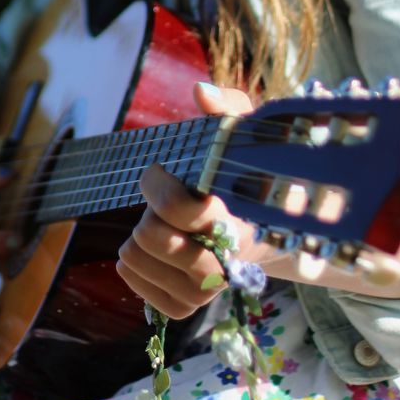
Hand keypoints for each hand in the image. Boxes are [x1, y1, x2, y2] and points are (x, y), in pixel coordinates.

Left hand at [116, 82, 275, 318]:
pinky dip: (133, 271)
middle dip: (149, 212)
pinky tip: (146, 252)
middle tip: (160, 202)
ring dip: (137, 240)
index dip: (158, 186)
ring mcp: (211, 290)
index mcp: (244, 216)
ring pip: (143, 265)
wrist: (266, 226)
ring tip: (154, 224)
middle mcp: (231, 262)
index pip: (186, 211)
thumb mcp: (245, 131)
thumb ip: (227, 107)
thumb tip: (200, 91)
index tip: (156, 169)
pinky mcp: (192, 307)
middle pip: (157, 240)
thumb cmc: (246, 170)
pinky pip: (145, 298)